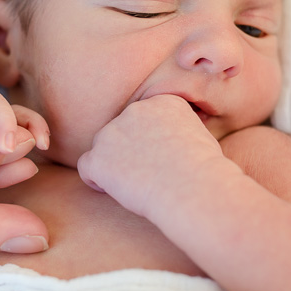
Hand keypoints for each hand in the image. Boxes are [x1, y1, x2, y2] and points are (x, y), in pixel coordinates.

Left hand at [77, 94, 229, 218]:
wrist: (194, 189)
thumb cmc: (203, 172)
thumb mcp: (198, 135)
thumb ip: (174, 128)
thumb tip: (164, 139)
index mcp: (160, 101)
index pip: (142, 119)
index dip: (147, 141)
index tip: (162, 159)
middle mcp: (133, 110)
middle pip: (120, 132)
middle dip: (129, 152)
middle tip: (150, 174)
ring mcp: (112, 132)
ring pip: (103, 149)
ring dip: (114, 165)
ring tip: (139, 183)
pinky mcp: (98, 157)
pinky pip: (87, 168)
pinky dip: (98, 181)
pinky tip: (120, 190)